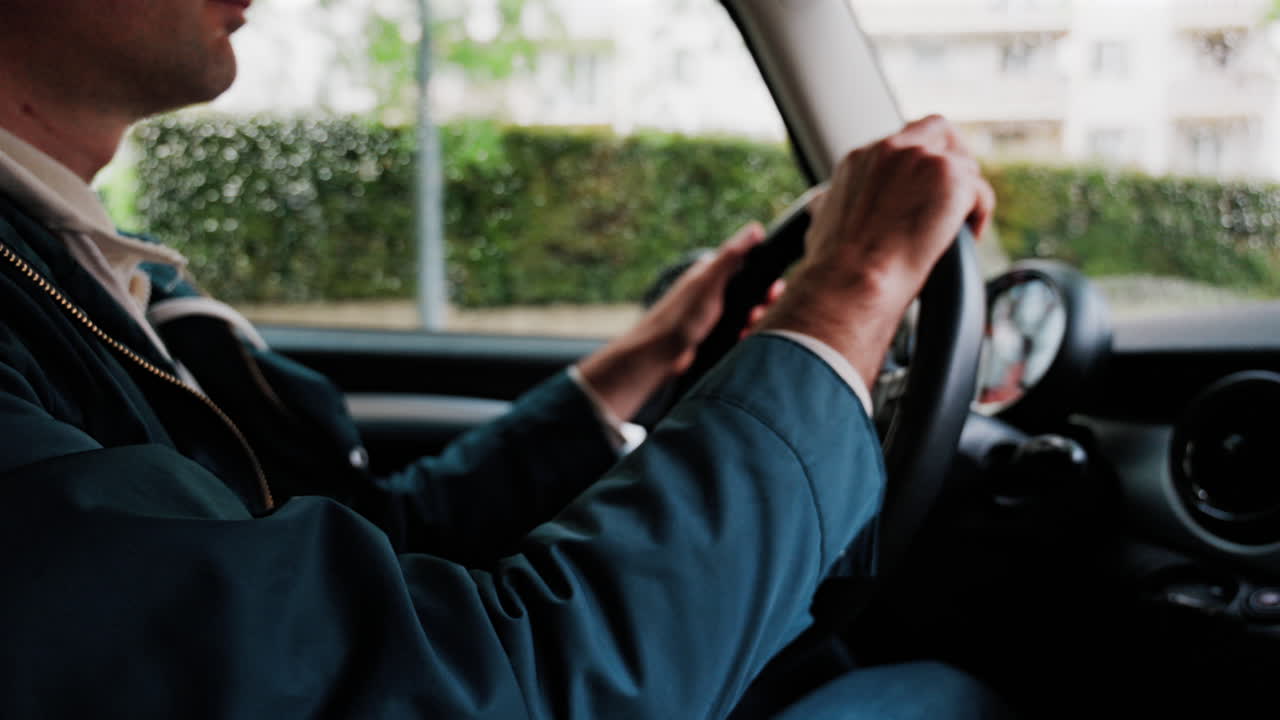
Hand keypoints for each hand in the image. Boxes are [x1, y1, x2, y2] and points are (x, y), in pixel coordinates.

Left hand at [577, 223, 766, 421]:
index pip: (745, 264)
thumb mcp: (709, 283)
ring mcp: (709, 311)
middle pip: (747, 289)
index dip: (763, 274)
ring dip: (753, 318)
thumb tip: (754, 228)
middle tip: (764, 310)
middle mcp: (709, 289)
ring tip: (752, 326)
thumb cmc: (680, 317)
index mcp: (708, 272)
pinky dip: (742, 334)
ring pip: (743, 311)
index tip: (775, 287)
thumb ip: (731, 257)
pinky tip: (743, 339)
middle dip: (760, 300)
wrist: (657, 355)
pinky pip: (735, 329)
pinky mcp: (710, 332)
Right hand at [759, 115, 994, 386]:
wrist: (849, 281)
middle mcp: (889, 148)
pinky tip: (968, 238)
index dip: (918, 162)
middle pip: (937, 130)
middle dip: (951, 159)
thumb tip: (821, 206)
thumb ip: (829, 203)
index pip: (901, 141)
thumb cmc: (833, 266)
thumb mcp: (820, 222)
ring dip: (965, 194)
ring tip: (959, 228)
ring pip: (963, 164)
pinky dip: (978, 216)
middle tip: (953, 197)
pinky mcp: (951, 178)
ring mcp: (923, 158)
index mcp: (859, 158)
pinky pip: (980, 192)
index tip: (922, 191)